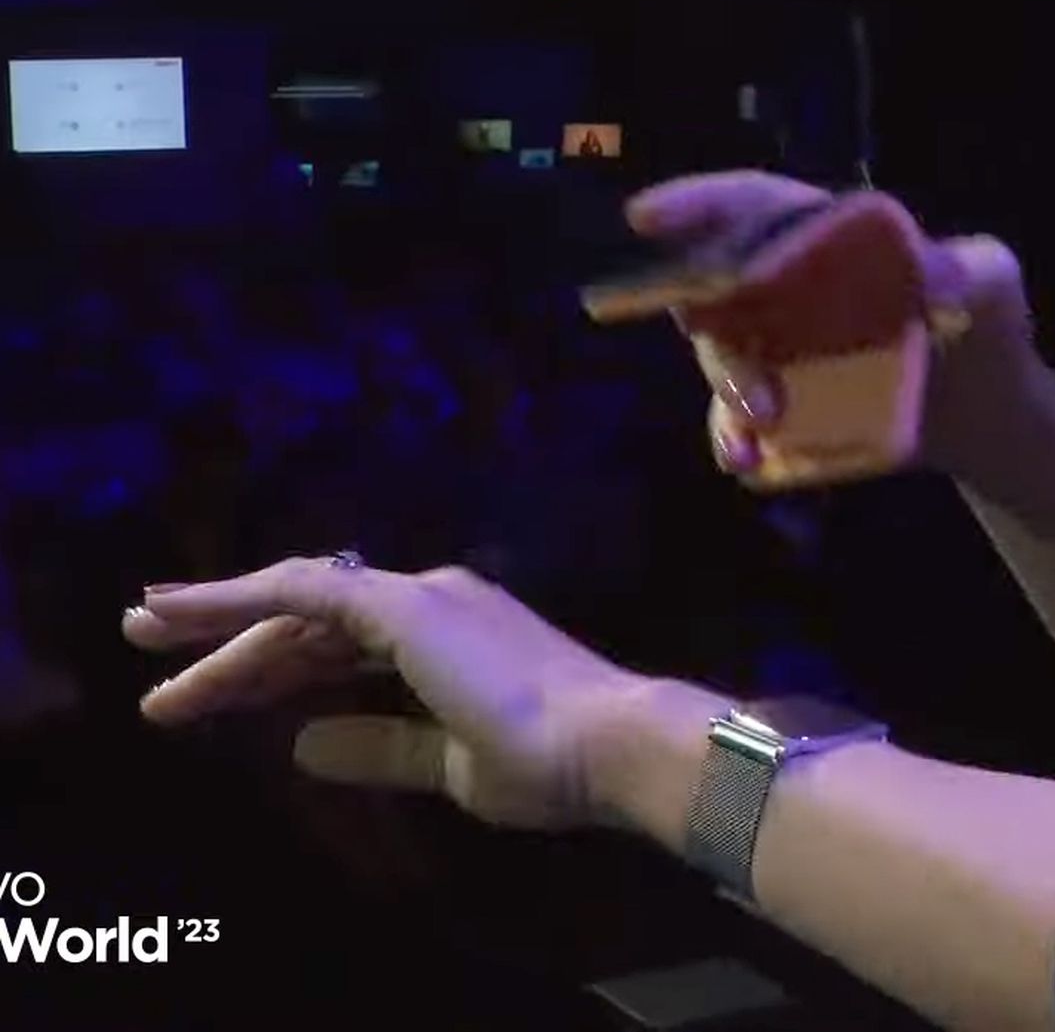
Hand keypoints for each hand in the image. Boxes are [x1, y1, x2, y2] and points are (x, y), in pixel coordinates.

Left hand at [123, 558, 642, 830]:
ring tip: (146, 634)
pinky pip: (305, 593)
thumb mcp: (449, 764)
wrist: (605, 743)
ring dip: (218, 623)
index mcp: (451, 636)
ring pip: (297, 604)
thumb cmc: (548, 762)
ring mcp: (421, 600)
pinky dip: (243, 601)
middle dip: (227, 639)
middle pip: (308, 620)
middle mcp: (434, 601)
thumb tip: (304, 745)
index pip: (339, 644)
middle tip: (151, 648)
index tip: (208, 686)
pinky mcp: (408, 609)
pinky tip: (191, 617)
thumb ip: (380, 747)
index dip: (270, 663)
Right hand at [622, 174, 1041, 489]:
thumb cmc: (988, 326)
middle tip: (764, 393)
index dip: (701, 205)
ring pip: (721, 353)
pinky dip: (730, 438)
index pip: (757, 206)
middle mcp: (789, 284)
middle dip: (722, 335)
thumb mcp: (994, 284)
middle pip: (722, 288)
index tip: (647, 216)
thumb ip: (976, 269)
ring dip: (727, 389)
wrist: (993, 415)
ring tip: (768, 426)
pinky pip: (733, 419)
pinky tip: (746, 461)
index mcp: (831, 238)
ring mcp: (779, 347)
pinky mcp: (782, 405)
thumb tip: (941, 278)